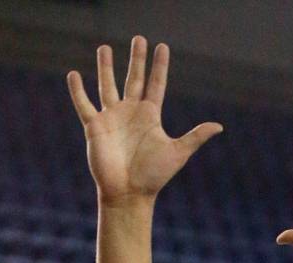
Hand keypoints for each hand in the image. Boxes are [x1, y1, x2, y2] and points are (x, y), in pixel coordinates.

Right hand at [67, 35, 221, 203]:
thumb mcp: (178, 153)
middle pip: (134, 78)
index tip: (162, 47)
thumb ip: (195, 137)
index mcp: (150, 116)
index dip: (159, 66)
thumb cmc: (153, 177)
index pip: (156, 84)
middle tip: (138, 38)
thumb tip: (220, 126)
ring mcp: (111, 118)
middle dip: (136, 59)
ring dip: (106, 67)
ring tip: (104, 48)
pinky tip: (73, 74)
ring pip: (107, 86)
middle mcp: (130, 113)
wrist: (128, 194)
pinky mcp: (95, 127)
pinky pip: (84, 104)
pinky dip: (77, 91)